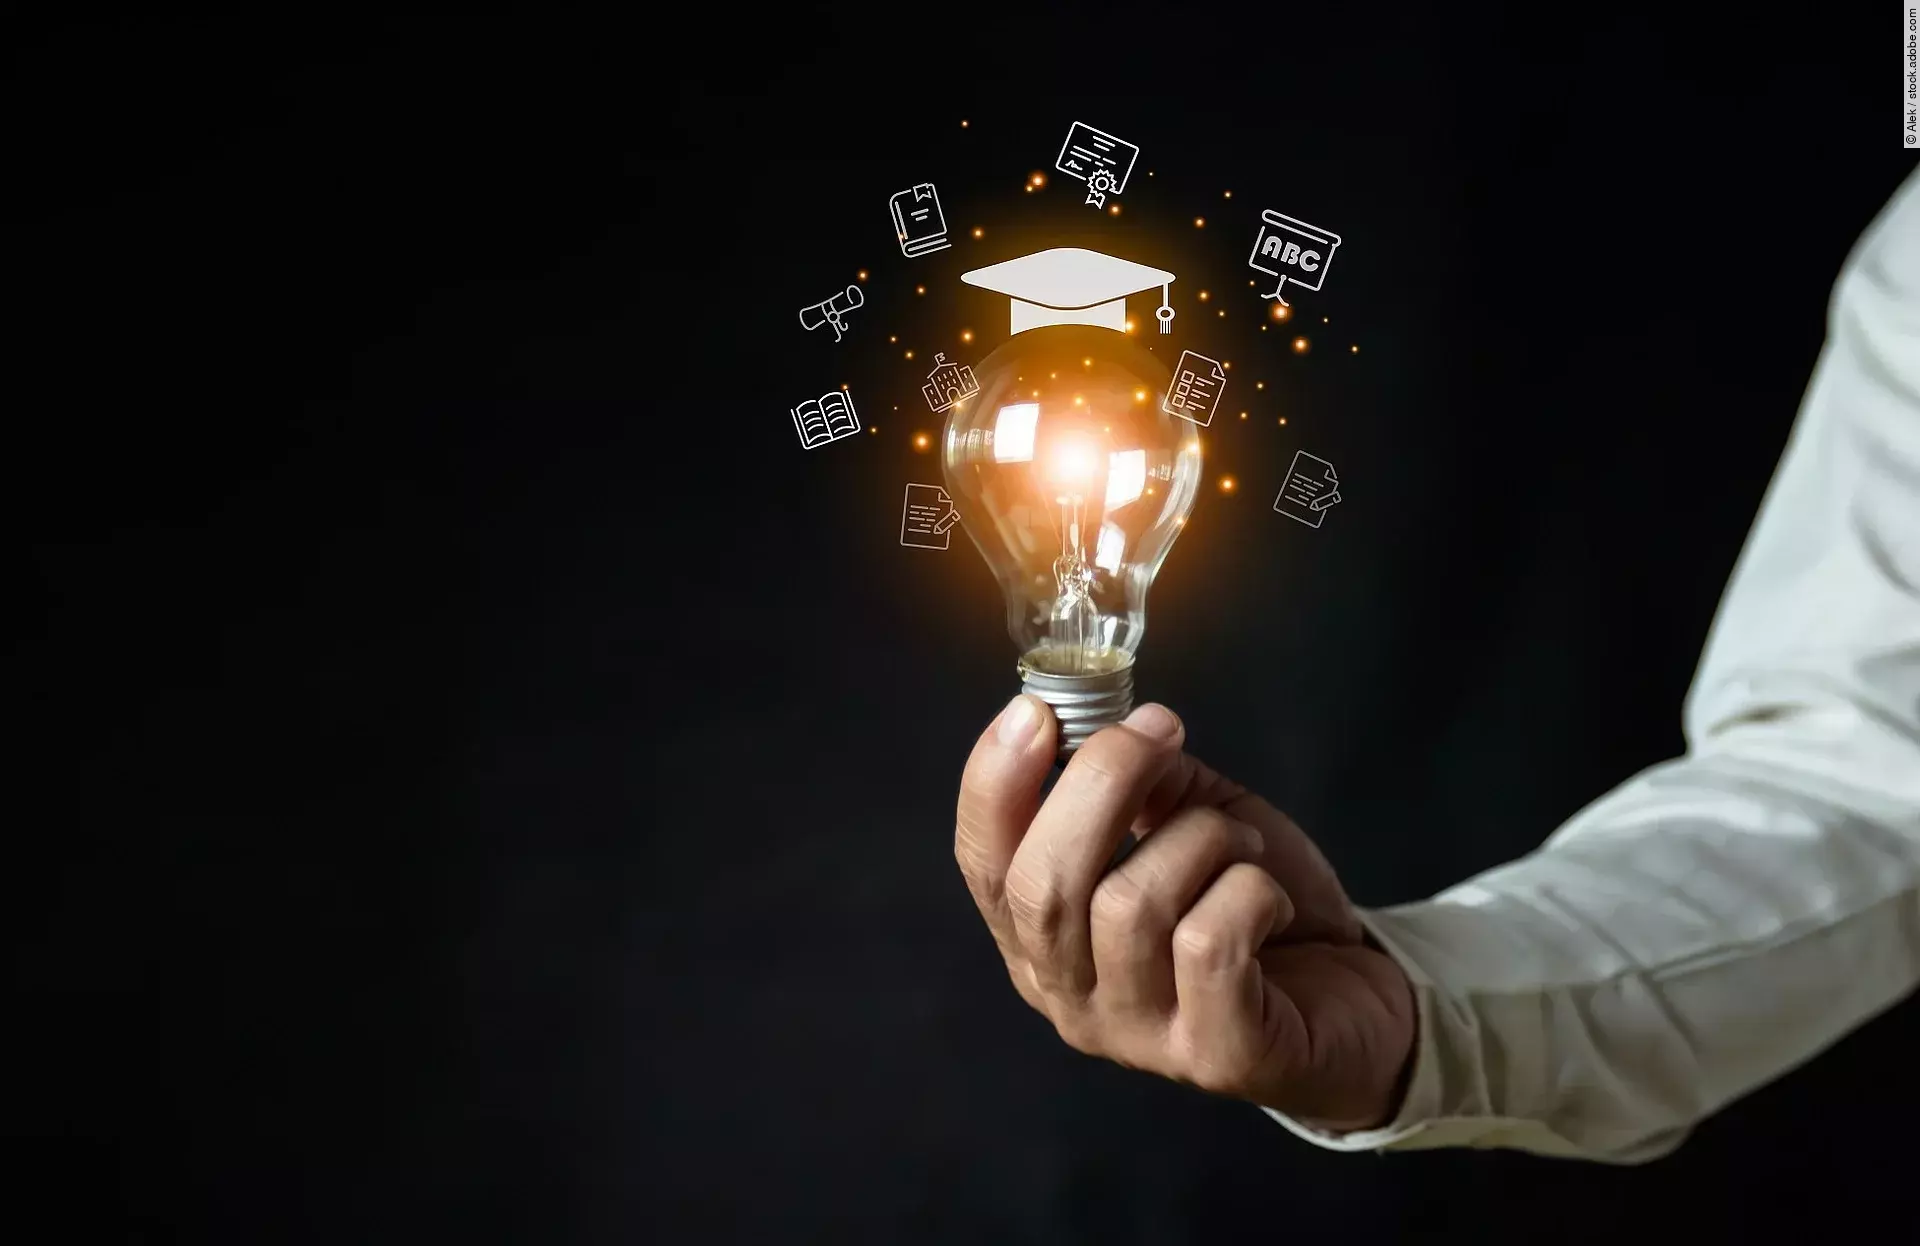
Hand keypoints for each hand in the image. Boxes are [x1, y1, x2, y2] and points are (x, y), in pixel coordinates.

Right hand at [954, 695, 1415, 1131]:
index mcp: (1041, 940)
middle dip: (1099, 785)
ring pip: (1131, 906)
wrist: (1351, 998)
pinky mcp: (1216, 1056)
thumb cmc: (1252, 907)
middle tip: (1159, 732)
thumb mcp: (1185, 826)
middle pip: (1042, 887)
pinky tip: (1271, 899)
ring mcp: (1138, 1036)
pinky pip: (1209, 943)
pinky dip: (1248, 890)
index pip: (983, 866)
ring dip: (1200, 839)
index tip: (1034, 713)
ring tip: (1239, 841)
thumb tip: (1122, 729)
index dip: (993, 785)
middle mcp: (1070, 997)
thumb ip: (1140, 787)